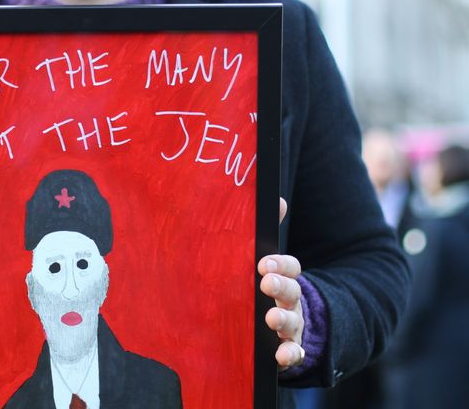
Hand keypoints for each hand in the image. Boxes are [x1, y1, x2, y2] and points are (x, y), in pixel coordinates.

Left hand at [258, 198, 304, 368]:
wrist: (290, 324)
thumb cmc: (270, 287)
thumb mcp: (267, 262)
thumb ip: (267, 233)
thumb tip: (275, 199)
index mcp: (284, 277)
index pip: (289, 266)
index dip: (280, 264)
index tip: (264, 263)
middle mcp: (292, 300)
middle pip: (291, 291)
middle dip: (281, 286)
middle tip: (266, 283)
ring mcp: (293, 326)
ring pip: (291, 321)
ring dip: (283, 318)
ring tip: (271, 318)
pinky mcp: (289, 348)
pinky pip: (293, 353)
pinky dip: (289, 355)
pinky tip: (280, 356)